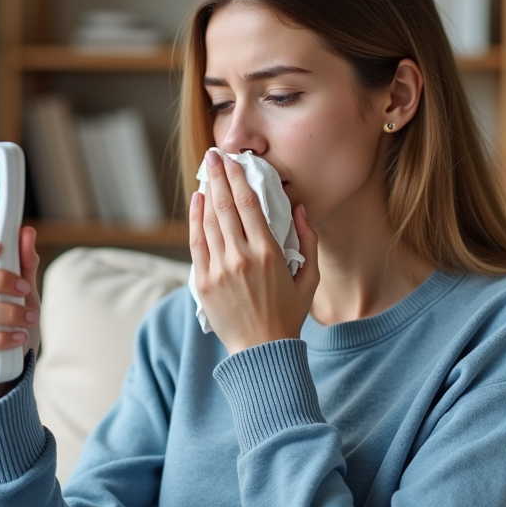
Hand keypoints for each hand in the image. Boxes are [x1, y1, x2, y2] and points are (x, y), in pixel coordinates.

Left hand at [189, 148, 319, 354]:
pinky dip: (195, 219)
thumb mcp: (310, 278)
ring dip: (208, 192)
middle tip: (215, 155)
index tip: (234, 160)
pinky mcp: (203, 282)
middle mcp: (241, 257)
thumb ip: (308, 240)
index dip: (239, 178)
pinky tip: (198, 201)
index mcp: (269, 254)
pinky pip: (196, 242)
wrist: (261, 351)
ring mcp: (219, 269)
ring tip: (208, 173)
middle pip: (225, 206)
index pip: (249, 204)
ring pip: (209, 221)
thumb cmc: (288, 315)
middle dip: (219, 176)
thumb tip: (298, 208)